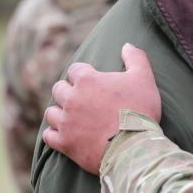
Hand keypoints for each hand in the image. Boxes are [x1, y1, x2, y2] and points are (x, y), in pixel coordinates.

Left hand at [42, 43, 161, 173]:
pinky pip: (48, 136)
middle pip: (58, 89)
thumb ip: (136, 58)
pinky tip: (64, 135)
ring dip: (60, 113)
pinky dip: (54, 135)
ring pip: (51, 113)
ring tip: (72, 118)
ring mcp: (66, 122)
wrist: (135, 148)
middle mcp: (71, 99)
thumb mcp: (144, 79)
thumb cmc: (140, 111)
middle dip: (69, 92)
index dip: (84, 75)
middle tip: (83, 100)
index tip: (93, 83)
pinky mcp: (65, 143)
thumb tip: (127, 45)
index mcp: (87, 80)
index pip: (75, 70)